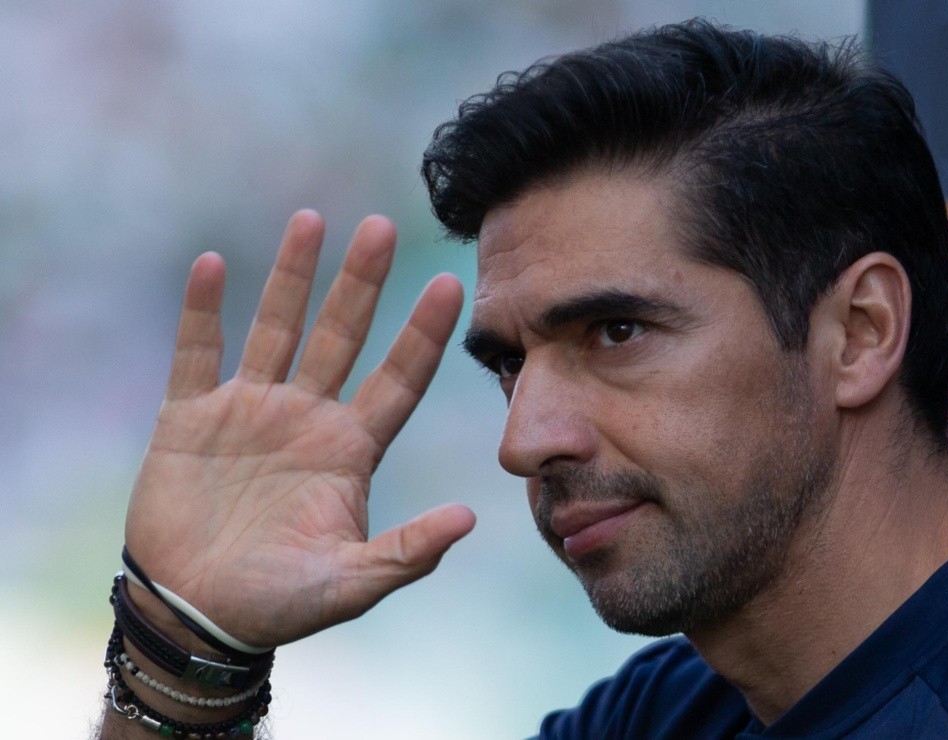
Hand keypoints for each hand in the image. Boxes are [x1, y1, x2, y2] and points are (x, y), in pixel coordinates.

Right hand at [124, 210, 475, 647]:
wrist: (197, 615)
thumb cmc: (278, 603)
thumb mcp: (350, 583)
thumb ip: (406, 552)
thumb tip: (470, 518)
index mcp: (351, 449)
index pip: (399, 379)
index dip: (423, 334)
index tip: (452, 285)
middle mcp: (307, 417)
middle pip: (341, 335)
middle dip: (361, 282)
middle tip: (384, 225)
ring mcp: (249, 411)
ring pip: (275, 329)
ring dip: (292, 276)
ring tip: (312, 220)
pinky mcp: (190, 419)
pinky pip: (196, 354)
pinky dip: (201, 312)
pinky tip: (213, 263)